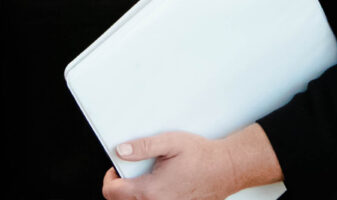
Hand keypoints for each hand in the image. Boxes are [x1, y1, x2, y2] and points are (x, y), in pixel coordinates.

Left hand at [100, 131, 239, 199]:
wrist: (227, 169)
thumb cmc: (201, 156)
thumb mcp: (168, 142)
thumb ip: (142, 147)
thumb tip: (120, 151)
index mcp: (151, 190)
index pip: (113, 193)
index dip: (109, 179)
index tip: (116, 168)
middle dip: (122, 188)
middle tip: (130, 171)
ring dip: (136, 195)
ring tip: (145, 177)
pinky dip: (153, 197)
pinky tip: (160, 185)